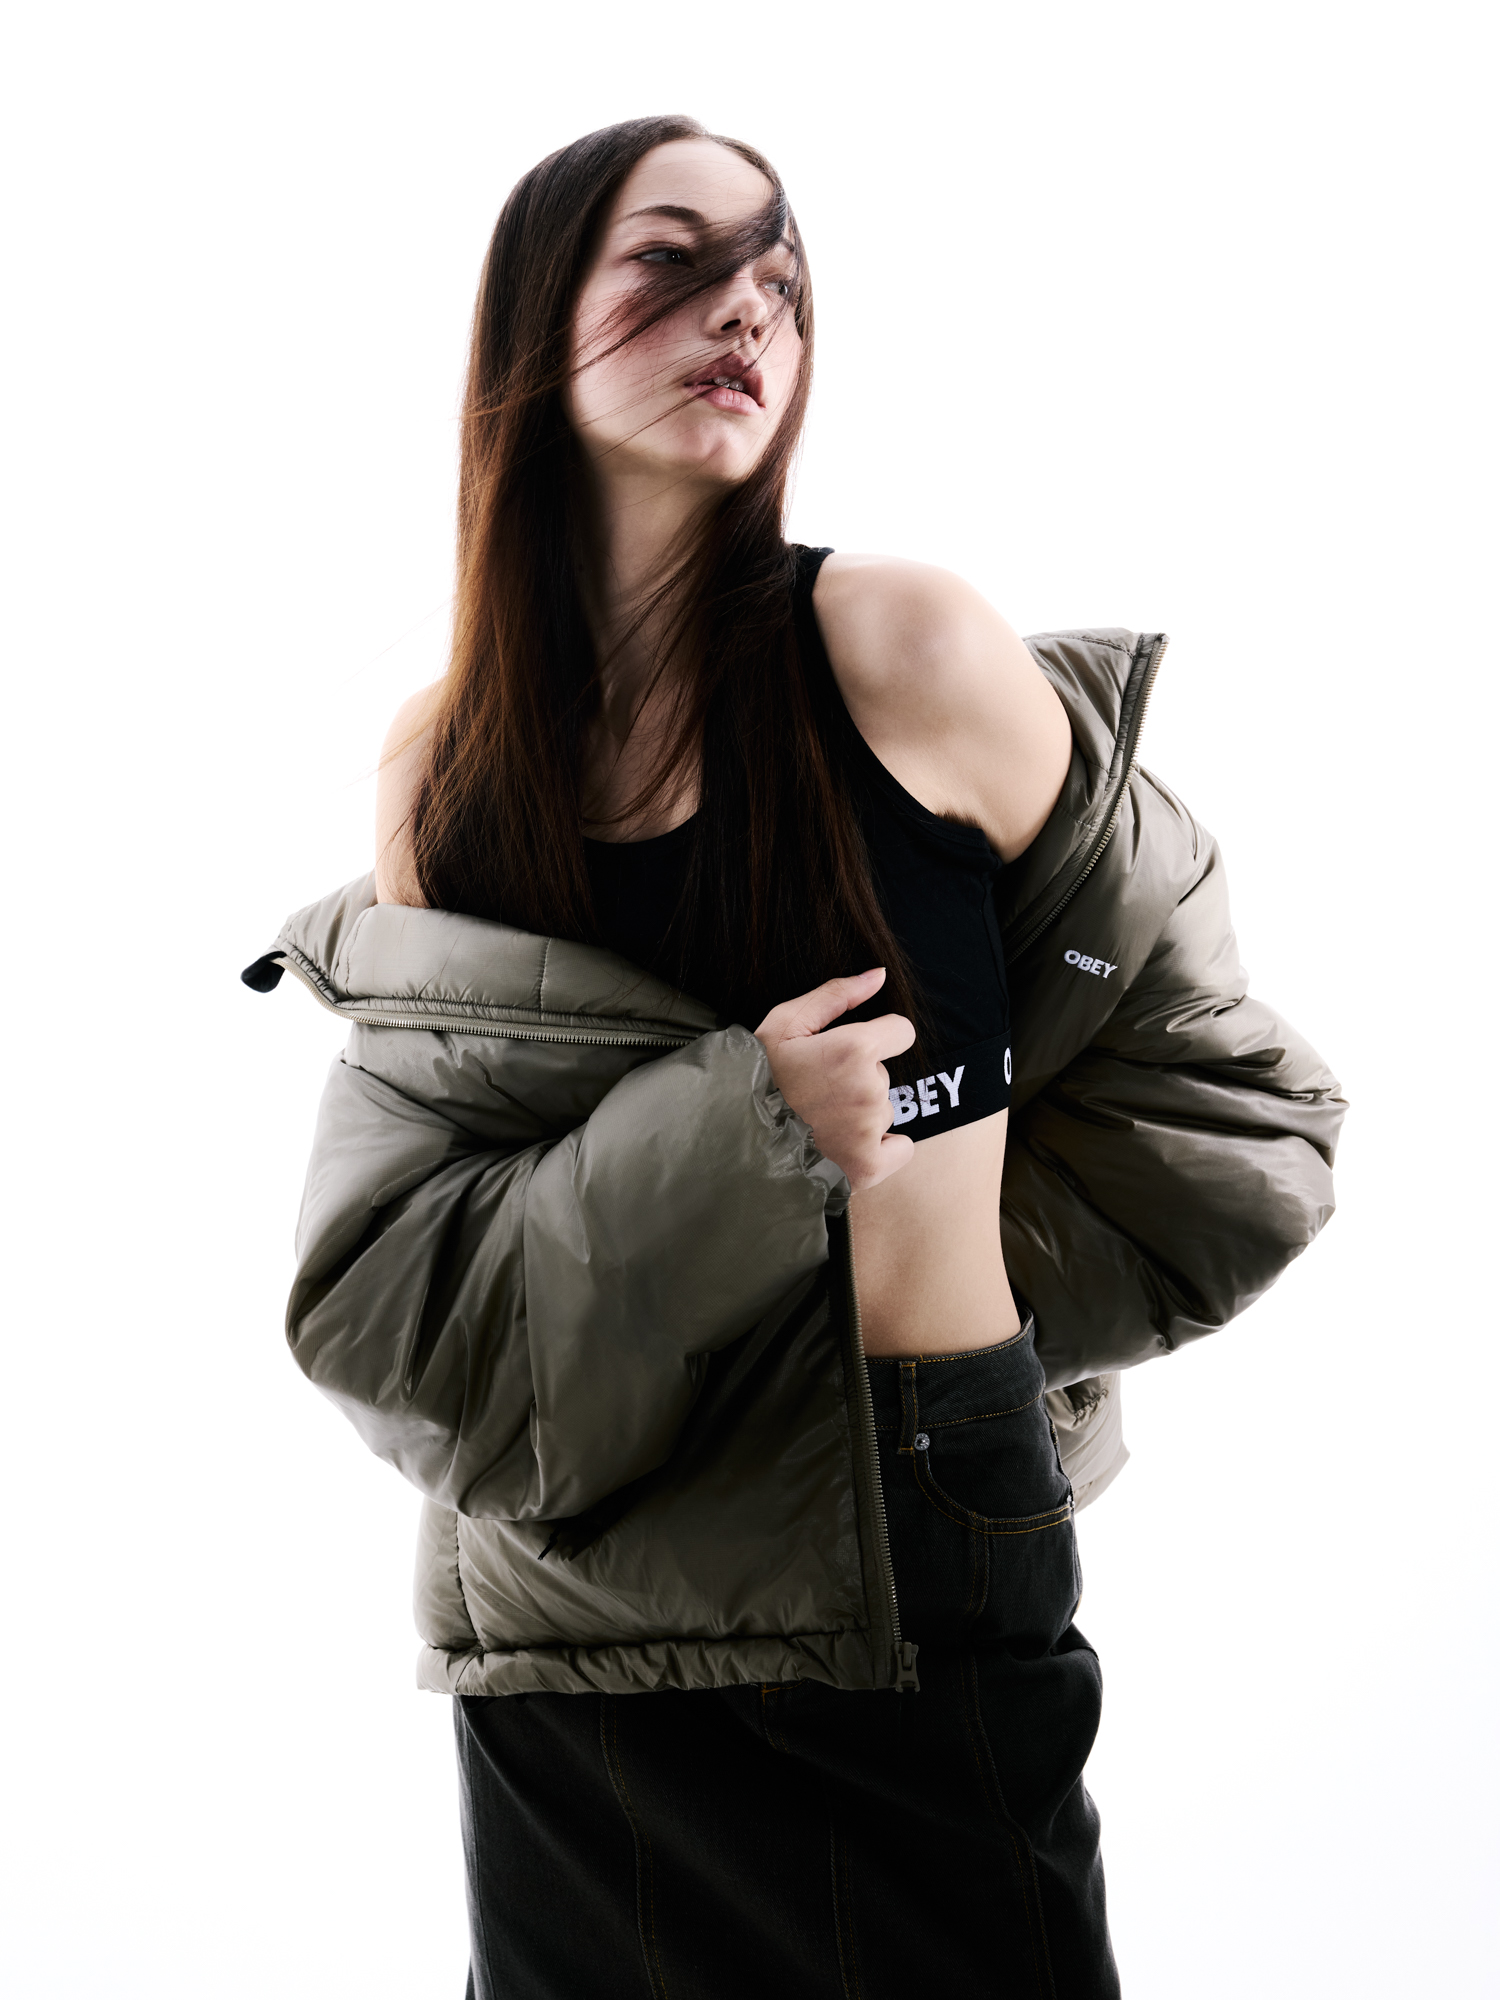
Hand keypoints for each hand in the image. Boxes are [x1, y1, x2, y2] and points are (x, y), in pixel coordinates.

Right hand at [755, 969, 915, 1190]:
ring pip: (883, 1110)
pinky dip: (879, 1148)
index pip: (901, 1032)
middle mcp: (868, 1089)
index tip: (850, 1052)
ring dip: (861, 1112)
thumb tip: (878, 975)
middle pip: (884, 1074)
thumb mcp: (785, 1024)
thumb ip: (836, 995)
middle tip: (815, 1090)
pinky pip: (899, 1149)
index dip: (878, 1037)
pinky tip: (844, 1145)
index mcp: (853, 1049)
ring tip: (817, 1119)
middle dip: (858, 1078)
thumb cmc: (755, 1076)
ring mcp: (870, 1130)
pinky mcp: (869, 1167)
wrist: (731, 1137)